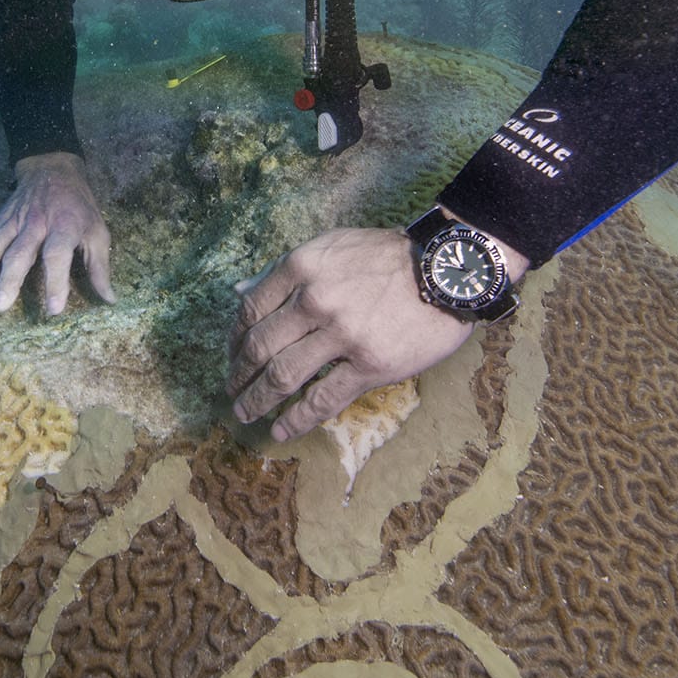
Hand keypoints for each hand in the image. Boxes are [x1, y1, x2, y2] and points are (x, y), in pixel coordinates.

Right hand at [0, 152, 113, 314]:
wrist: (52, 168)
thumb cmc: (79, 207)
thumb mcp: (98, 231)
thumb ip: (100, 266)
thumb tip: (109, 300)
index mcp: (65, 226)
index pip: (58, 254)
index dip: (56, 281)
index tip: (53, 310)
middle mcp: (36, 224)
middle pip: (19, 253)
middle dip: (8, 280)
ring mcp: (12, 222)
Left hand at [226, 227, 477, 441]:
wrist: (447, 270)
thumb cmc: (386, 257)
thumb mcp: (330, 247)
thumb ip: (282, 270)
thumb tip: (238, 293)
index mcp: (302, 266)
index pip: (251, 309)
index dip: (233, 339)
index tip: (231, 356)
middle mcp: (315, 300)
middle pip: (260, 347)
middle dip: (238, 375)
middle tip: (231, 392)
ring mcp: (342, 334)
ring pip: (283, 376)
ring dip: (257, 400)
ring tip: (246, 414)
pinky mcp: (370, 365)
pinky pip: (322, 399)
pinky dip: (295, 419)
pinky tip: (281, 430)